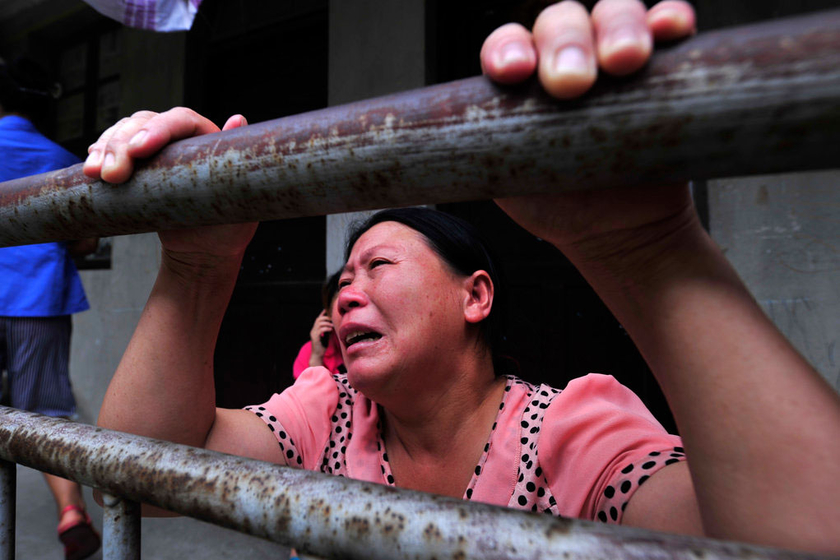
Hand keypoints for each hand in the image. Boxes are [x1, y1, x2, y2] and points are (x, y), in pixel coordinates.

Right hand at [83, 108, 257, 261]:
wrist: (204, 250)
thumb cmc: (227, 228)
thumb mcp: (242, 202)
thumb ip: (242, 165)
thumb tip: (238, 118)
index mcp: (208, 140)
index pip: (182, 121)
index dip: (158, 129)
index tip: (140, 149)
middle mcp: (180, 139)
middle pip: (146, 122)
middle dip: (122, 143)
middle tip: (111, 175)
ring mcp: (156, 151)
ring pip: (125, 131)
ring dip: (106, 148)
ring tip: (95, 173)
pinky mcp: (137, 166)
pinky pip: (113, 149)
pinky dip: (98, 154)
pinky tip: (91, 164)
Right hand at [309, 310, 333, 356]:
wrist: (317, 355)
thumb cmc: (322, 347)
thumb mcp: (326, 337)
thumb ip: (328, 330)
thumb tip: (333, 324)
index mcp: (315, 329)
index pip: (318, 319)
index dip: (322, 314)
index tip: (328, 310)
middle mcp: (313, 330)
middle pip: (318, 319)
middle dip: (326, 318)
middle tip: (332, 320)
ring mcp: (313, 334)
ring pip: (319, 323)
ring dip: (327, 323)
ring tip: (332, 326)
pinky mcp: (315, 338)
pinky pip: (320, 330)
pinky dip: (326, 328)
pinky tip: (331, 330)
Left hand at [484, 1, 697, 255]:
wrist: (616, 231)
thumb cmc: (556, 203)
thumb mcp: (509, 186)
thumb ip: (481, 160)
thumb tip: (434, 161)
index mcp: (522, 81)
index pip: (508, 46)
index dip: (507, 50)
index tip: (513, 74)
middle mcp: (565, 59)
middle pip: (560, 21)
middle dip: (564, 44)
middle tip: (572, 84)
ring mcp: (614, 58)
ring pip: (613, 13)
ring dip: (618, 27)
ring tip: (625, 61)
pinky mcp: (663, 66)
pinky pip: (667, 27)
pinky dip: (670, 20)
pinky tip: (671, 30)